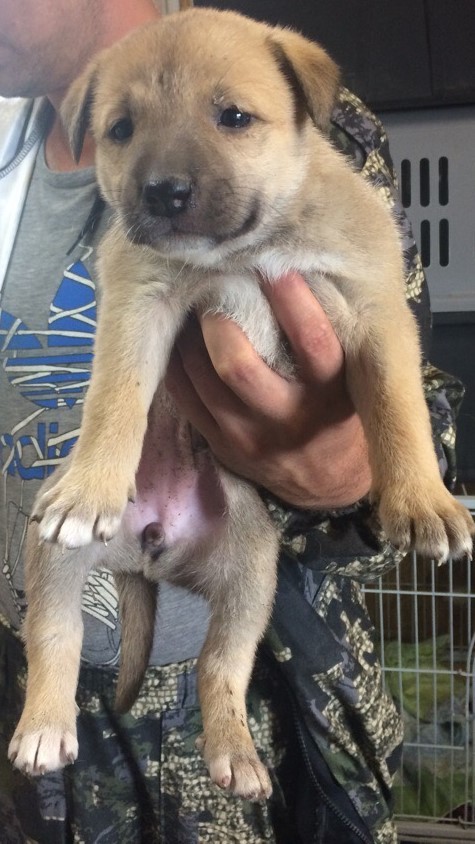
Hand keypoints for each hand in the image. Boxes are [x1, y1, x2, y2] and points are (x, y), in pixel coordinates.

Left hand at [165, 272, 371, 508]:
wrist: (327, 480)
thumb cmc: (337, 408)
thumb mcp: (350, 378)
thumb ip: (327, 334)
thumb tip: (289, 264)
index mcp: (331, 394)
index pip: (312, 340)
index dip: (291, 298)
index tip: (274, 261)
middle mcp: (289, 418)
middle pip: (238, 366)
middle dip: (218, 319)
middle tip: (213, 285)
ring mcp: (249, 437)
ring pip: (201, 378)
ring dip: (189, 335)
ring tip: (191, 304)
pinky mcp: (221, 446)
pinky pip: (184, 396)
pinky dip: (177, 360)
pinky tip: (179, 337)